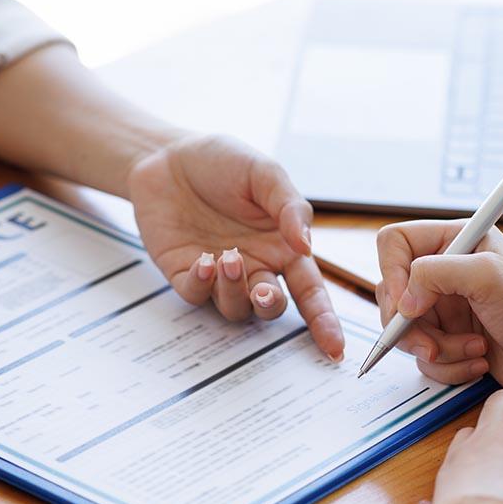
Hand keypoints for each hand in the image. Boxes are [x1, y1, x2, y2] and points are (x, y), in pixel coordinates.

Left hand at [127, 134, 344, 358]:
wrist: (167, 155)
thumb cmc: (222, 161)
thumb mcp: (264, 173)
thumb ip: (289, 206)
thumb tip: (306, 244)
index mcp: (282, 247)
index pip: (309, 291)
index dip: (324, 321)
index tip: (335, 348)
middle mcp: (254, 266)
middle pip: (272, 307)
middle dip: (272, 305)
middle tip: (266, 291)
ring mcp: (219, 274)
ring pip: (235, 307)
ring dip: (234, 290)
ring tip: (227, 258)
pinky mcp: (184, 273)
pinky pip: (197, 295)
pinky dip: (203, 284)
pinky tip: (205, 261)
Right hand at [375, 220, 502, 391]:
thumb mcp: (488, 276)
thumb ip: (435, 273)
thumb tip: (403, 300)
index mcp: (453, 242)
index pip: (394, 243)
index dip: (391, 271)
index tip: (407, 302)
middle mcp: (444, 272)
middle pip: (391, 293)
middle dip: (411, 326)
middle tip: (433, 343)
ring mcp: (444, 307)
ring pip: (405, 330)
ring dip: (437, 348)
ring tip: (474, 349)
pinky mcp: (448, 338)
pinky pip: (423, 355)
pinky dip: (448, 365)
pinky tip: (479, 359)